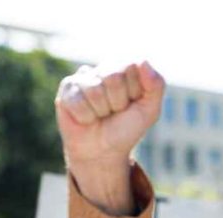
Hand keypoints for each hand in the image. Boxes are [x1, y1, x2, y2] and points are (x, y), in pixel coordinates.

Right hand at [55, 61, 164, 214]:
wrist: (104, 151)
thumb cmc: (126, 128)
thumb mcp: (149, 110)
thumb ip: (155, 86)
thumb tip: (143, 61)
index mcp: (124, 69)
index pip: (131, 66)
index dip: (134, 91)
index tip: (132, 104)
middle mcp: (103, 69)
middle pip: (113, 77)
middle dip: (118, 102)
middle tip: (115, 111)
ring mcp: (82, 78)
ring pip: (95, 91)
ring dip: (102, 111)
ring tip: (100, 115)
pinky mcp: (66, 89)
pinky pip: (79, 102)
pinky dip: (86, 117)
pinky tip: (86, 118)